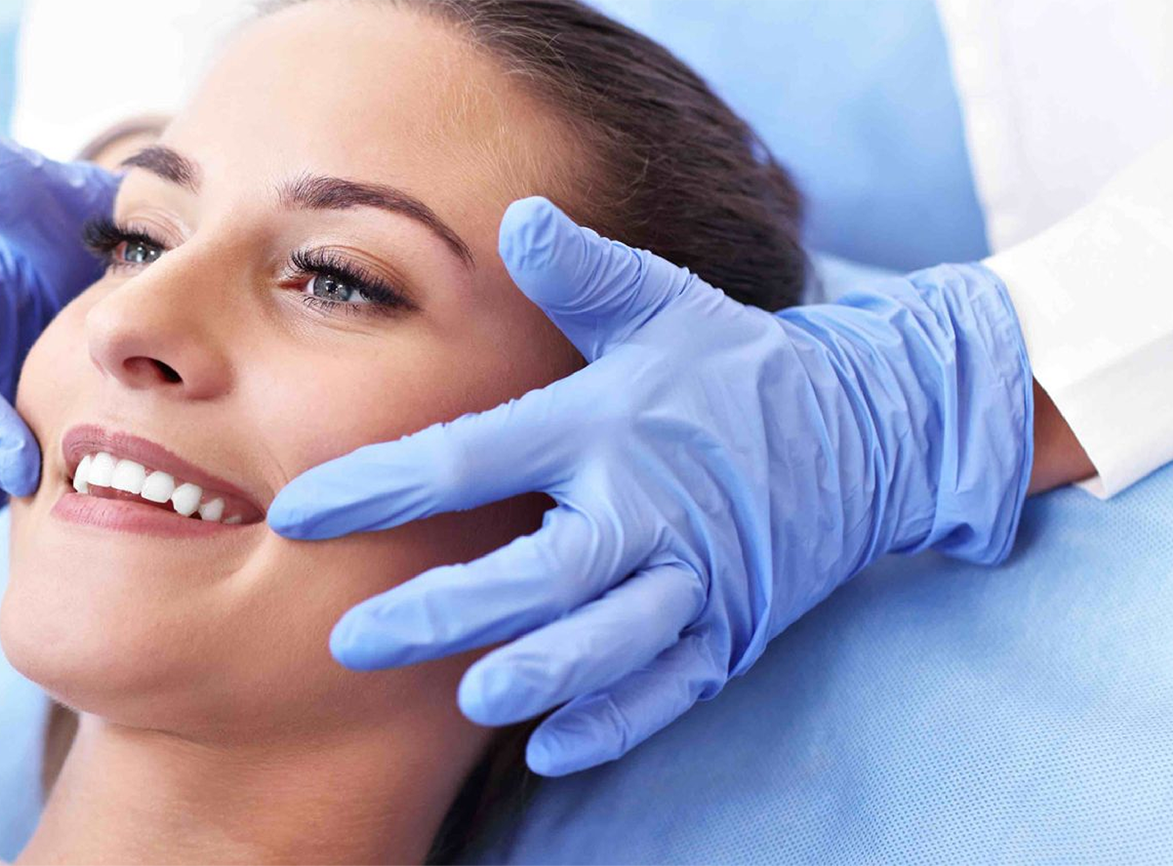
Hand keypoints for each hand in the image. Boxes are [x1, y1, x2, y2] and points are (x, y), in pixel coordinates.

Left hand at [272, 197, 1034, 775]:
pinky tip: (553, 749)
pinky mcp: (732, 629)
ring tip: (472, 700)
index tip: (297, 513)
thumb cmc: (735, 364)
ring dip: (546, 671)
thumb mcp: (664, 304)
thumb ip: (583, 273)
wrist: (874, 426)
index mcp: (607, 424)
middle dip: (447, 609)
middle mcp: (650, 505)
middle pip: (542, 569)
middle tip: (353, 642)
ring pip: (613, 638)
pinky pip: (671, 686)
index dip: (383, 486)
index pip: (475, 455)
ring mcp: (697, 576)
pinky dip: (619, 720)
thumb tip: (516, 215)